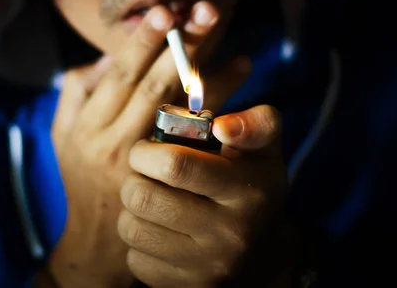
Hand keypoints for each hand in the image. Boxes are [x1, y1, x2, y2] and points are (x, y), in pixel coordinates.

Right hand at [45, 2, 250, 287]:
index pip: (119, 76)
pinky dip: (218, 118)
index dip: (143, 42)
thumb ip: (77, 91)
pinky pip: (197, 146)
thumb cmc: (81, 175)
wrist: (99, 239)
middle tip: (211, 13)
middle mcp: (115, 143)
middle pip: (155, 87)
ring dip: (215, 84)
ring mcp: (144, 167)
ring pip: (182, 117)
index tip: (167, 12)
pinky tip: (239, 98)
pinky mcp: (168, 185)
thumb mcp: (63, 132)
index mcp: (88, 125)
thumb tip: (107, 56)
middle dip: (185, 49)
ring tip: (244, 60)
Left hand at [118, 105, 289, 287]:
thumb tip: (222, 127)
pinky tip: (158, 230)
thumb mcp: (264, 150)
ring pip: (132, 229)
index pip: (176, 165)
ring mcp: (208, 267)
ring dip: (131, 209)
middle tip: (144, 174)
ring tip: (150, 200)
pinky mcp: (186, 287)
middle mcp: (231, 234)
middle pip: (144, 198)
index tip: (147, 148)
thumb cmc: (252, 185)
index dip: (147, 151)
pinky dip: (138, 242)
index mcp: (248, 190)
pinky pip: (135, 259)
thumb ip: (256, 124)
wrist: (262, 252)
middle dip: (134, 178)